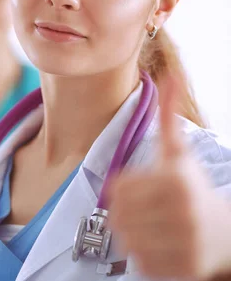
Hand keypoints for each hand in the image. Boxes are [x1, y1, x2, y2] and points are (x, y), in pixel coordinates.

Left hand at [109, 76, 230, 279]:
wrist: (226, 232)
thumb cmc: (191, 187)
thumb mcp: (179, 152)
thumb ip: (167, 115)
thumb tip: (168, 73)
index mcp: (176, 180)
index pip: (115, 188)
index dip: (124, 190)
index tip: (142, 190)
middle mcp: (183, 212)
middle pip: (116, 215)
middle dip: (125, 213)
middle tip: (145, 212)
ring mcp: (186, 244)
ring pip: (124, 241)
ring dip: (132, 235)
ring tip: (153, 228)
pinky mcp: (184, 270)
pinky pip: (138, 263)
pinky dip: (143, 257)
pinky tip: (162, 246)